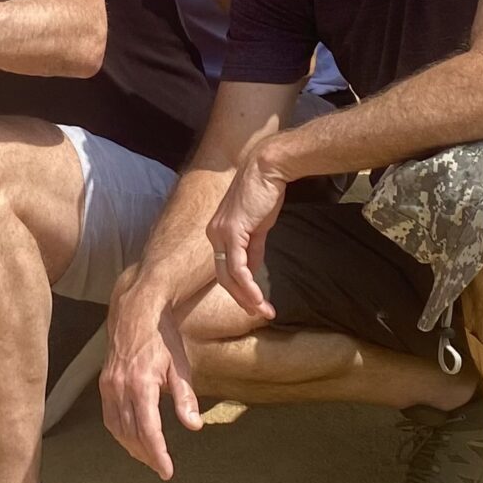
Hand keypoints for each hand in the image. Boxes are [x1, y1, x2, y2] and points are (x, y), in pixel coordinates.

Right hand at [101, 291, 202, 480]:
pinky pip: (109, 416)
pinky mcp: (104, 383)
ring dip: (132, 447)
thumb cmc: (162, 336)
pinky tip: (132, 437)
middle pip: (131, 434)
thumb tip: (194, 426)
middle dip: (146, 455)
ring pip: (117, 428)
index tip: (167, 471)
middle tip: (162, 468)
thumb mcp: (180, 366)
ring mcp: (108, 385)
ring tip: (149, 457)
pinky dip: (120, 432)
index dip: (157, 454)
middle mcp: (120, 387)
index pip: (148, 430)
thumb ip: (185, 397)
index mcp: (141, 384)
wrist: (135, 311)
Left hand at [205, 154, 290, 323]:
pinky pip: (237, 267)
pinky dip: (248, 285)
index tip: (254, 303)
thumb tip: (254, 268)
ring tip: (263, 311)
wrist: (268, 169)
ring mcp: (220, 233)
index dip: (239, 288)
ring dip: (246, 297)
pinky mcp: (232, 231)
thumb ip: (253, 247)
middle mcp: (214, 234)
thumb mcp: (258, 226)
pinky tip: (258, 298)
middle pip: (223, 276)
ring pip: (228, 275)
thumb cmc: (264, 193)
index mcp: (218, 231)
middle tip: (258, 313)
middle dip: (241, 298)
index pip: (224, 267)